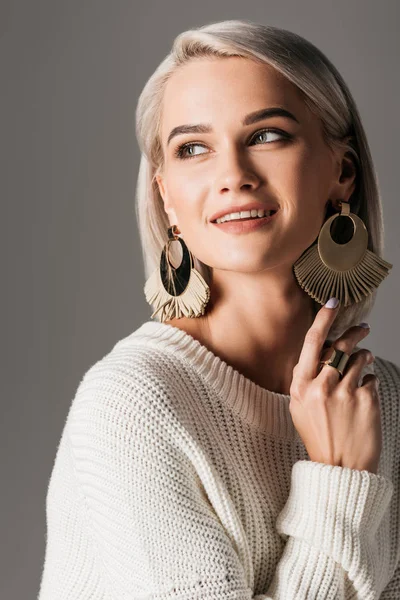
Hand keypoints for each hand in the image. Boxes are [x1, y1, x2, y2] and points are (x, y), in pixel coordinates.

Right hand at [289, 300, 381, 473]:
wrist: (340, 468)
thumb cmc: (319, 435)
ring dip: (366, 357)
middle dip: (355, 332)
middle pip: (340, 345)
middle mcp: (320, 387)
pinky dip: (370, 382)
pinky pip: (372, 378)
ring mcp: (344, 394)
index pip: (312, 343)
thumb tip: (322, 351)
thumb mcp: (300, 407)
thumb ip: (306, 379)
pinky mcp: (366, 401)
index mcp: (300, 386)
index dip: (324, 319)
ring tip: (366, 363)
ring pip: (360, 358)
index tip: (334, 303)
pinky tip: (364, 394)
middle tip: (364, 328)